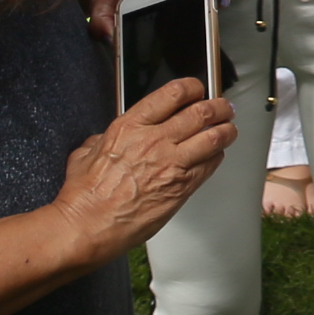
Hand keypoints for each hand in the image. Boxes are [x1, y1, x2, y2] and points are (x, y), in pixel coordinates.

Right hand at [53, 82, 237, 261]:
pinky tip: (216, 155)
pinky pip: (210, 165)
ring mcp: (172, 164)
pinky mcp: (182, 188)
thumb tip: (106, 139)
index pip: (173, 94)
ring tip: (229, 129)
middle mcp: (155, 141)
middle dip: (218, 107)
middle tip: (223, 108)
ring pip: (214, 137)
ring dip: (226, 130)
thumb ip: (102, 140)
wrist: (88, 227)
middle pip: (201, 112)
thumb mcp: (85, 154)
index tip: (197, 89)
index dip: (192, 88)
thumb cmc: (84, 196)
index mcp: (130, 126)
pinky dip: (218, 156)